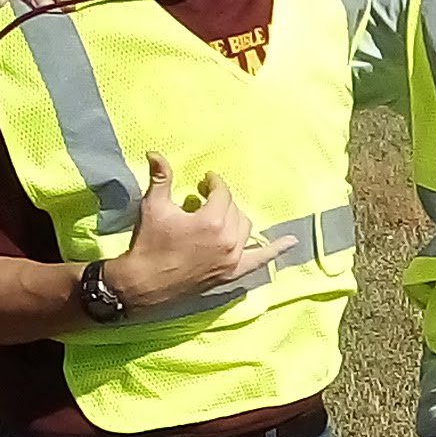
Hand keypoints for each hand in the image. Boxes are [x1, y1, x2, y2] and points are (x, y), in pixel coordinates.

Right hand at [106, 153, 295, 309]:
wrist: (144, 284)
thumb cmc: (149, 243)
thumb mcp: (154, 207)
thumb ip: (161, 178)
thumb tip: (156, 153)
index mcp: (212, 221)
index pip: (222, 193)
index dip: (213, 184)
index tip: (205, 181)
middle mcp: (228, 239)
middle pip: (234, 209)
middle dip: (221, 201)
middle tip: (206, 198)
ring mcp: (233, 258)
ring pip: (246, 228)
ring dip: (236, 218)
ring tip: (223, 214)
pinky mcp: (233, 273)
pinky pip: (260, 260)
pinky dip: (275, 250)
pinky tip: (291, 242)